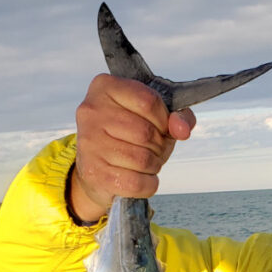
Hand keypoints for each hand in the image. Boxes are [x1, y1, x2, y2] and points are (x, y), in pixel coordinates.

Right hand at [70, 74, 195, 221]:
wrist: (98, 170)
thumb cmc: (129, 137)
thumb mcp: (155, 118)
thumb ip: (177, 116)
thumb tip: (182, 129)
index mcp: (105, 87)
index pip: (149, 101)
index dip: (164, 119)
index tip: (161, 127)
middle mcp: (91, 112)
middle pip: (145, 132)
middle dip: (159, 146)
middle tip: (153, 149)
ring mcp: (89, 142)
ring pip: (142, 159)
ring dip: (154, 165)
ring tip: (146, 163)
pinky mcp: (93, 172)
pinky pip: (136, 183)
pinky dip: (148, 184)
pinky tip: (142, 178)